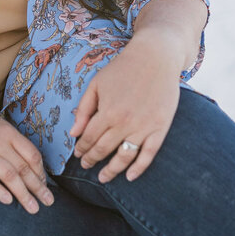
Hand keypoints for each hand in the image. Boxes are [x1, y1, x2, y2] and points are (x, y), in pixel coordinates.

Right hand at [0, 97, 54, 212]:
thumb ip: (10, 138)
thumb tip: (27, 159)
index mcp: (6, 131)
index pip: (31, 154)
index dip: (40, 172)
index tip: (44, 184)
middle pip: (23, 168)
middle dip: (38, 188)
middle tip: (48, 202)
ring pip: (8, 176)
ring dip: (23, 194)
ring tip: (32, 208)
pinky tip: (7, 201)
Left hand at [68, 32, 181, 182]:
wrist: (156, 57)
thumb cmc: (123, 68)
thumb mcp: (97, 83)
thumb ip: (84, 109)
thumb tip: (73, 133)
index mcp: (107, 112)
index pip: (89, 138)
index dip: (81, 148)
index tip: (77, 154)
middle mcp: (125, 123)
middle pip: (103, 149)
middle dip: (92, 159)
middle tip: (86, 166)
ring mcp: (144, 128)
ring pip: (124, 157)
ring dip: (111, 170)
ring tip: (103, 178)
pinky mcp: (160, 129)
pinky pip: (148, 155)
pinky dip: (139, 169)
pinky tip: (129, 176)